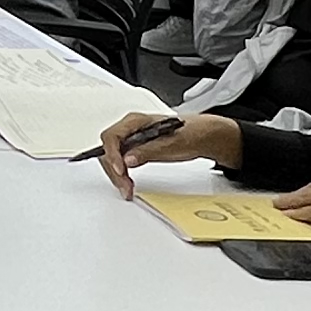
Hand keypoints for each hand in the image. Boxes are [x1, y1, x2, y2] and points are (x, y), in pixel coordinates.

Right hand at [98, 111, 238, 199]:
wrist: (201, 136)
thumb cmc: (189, 133)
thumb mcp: (171, 143)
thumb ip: (148, 150)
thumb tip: (128, 159)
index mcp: (136, 121)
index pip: (112, 136)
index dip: (112, 154)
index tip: (120, 169)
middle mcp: (130, 129)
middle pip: (109, 149)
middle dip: (114, 170)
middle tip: (125, 186)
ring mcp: (132, 140)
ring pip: (113, 158)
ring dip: (117, 175)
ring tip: (127, 189)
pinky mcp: (135, 150)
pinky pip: (120, 162)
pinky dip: (122, 175)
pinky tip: (129, 183)